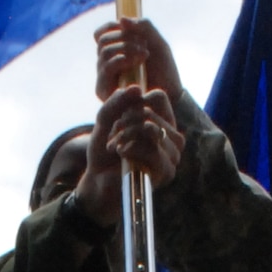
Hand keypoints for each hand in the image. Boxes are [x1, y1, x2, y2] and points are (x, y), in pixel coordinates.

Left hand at [74, 84, 184, 225]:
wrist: (99, 182)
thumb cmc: (105, 152)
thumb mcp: (105, 120)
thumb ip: (116, 102)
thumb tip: (136, 89)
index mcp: (162, 121)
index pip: (159, 97)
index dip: (134, 102)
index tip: (119, 119)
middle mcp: (172, 137)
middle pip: (151, 112)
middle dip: (125, 121)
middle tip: (115, 136)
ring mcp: (172, 155)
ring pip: (152, 129)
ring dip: (127, 135)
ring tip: (116, 146)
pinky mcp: (167, 171)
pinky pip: (152, 149)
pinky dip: (131, 149)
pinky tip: (122, 155)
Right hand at [95, 17, 182, 102]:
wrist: (171, 95)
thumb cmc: (164, 71)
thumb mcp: (157, 43)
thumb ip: (144, 27)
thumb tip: (121, 19)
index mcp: (115, 51)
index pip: (101, 34)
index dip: (112, 27)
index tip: (130, 28)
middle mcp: (106, 64)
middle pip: (103, 41)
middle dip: (124, 38)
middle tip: (144, 46)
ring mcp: (104, 77)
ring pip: (104, 53)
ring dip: (126, 48)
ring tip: (144, 55)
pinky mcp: (104, 91)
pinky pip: (105, 69)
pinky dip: (121, 60)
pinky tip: (137, 64)